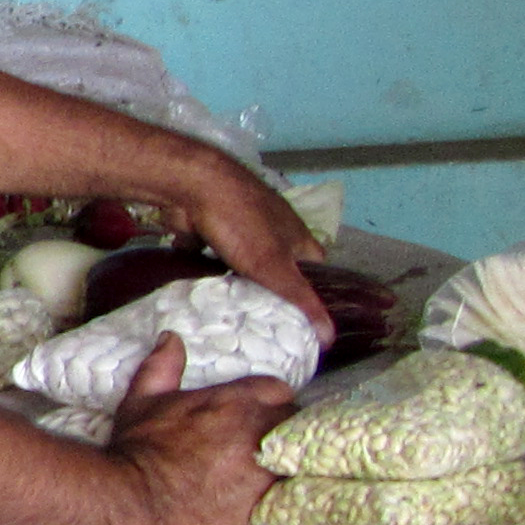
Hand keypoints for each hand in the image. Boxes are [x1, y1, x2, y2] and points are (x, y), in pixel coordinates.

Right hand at [100, 335, 289, 524]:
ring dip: (285, 463)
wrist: (129, 503)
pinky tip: (262, 500)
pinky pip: (285, 497)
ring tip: (264, 474)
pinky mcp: (260, 508)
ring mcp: (261, 473)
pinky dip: (278, 496)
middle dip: (283, 430)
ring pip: (296, 461)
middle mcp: (255, 433)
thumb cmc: (136, 450)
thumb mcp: (142, 402)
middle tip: (263, 445)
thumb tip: (170, 338)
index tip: (258, 415)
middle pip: (295, 423)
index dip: (271, 403)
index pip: (278, 391)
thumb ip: (162, 367)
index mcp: (234, 402)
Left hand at [178, 165, 332, 340]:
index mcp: (298, 236)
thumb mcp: (276, 266)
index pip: (317, 271)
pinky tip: (211, 306)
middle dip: (275, 297)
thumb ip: (302, 300)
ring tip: (243, 326)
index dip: (316, 295)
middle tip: (270, 332)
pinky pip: (218, 264)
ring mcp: (242, 230)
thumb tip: (330, 336)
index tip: (307, 323)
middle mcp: (274, 231)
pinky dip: (216, 280)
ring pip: (247, 270)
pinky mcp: (213, 233)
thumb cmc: (243, 223)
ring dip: (244, 291)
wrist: (193, 187)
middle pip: (280, 272)